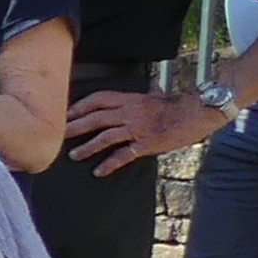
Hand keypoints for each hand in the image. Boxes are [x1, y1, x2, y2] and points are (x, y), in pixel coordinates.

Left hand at [69, 86, 221, 175]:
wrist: (199, 113)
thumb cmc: (178, 106)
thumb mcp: (157, 96)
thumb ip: (146, 94)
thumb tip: (149, 86)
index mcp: (130, 99)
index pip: (98, 99)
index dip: (80, 106)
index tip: (65, 113)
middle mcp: (130, 112)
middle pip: (96, 118)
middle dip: (75, 126)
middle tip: (58, 134)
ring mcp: (137, 128)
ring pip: (105, 137)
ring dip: (87, 147)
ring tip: (73, 155)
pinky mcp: (146, 144)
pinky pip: (124, 155)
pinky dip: (110, 163)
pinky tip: (98, 172)